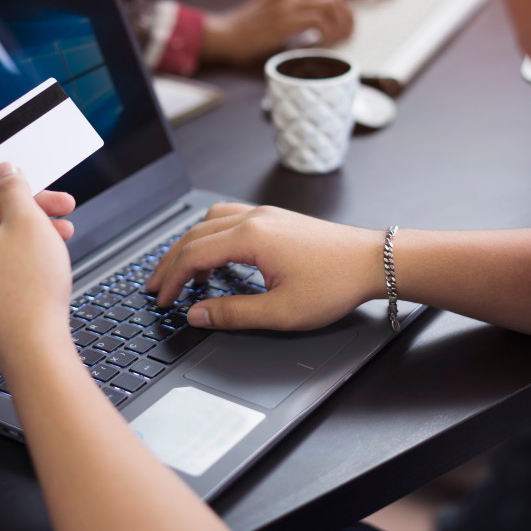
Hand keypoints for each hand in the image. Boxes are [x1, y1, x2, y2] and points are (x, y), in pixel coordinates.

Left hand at [0, 163, 76, 361]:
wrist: (32, 345)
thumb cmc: (27, 290)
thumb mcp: (28, 222)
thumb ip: (14, 188)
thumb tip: (4, 171)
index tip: (17, 170)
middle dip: (25, 199)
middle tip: (56, 201)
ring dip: (31, 222)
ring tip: (63, 227)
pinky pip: (0, 254)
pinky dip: (25, 245)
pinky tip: (52, 248)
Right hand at [145, 203, 385, 330]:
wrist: (374, 261)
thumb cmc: (335, 284)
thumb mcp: (281, 312)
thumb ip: (233, 314)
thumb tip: (197, 315)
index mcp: (250, 238)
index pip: (193, 255)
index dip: (172, 280)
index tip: (162, 300)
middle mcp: (253, 218)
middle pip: (194, 235)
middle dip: (170, 262)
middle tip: (157, 287)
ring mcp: (265, 215)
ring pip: (209, 223)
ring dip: (190, 246)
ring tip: (183, 275)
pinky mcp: (276, 218)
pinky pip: (229, 219)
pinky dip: (211, 238)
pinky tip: (216, 257)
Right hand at [201, 0, 352, 63]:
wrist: (225, 35)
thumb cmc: (249, 30)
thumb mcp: (277, 11)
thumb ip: (299, 11)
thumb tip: (328, 23)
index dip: (343, 10)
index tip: (345, 27)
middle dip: (347, 18)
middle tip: (347, 36)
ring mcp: (288, 0)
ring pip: (332, 6)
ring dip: (340, 26)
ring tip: (336, 41)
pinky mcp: (286, 17)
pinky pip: (320, 21)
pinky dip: (326, 34)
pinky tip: (319, 44)